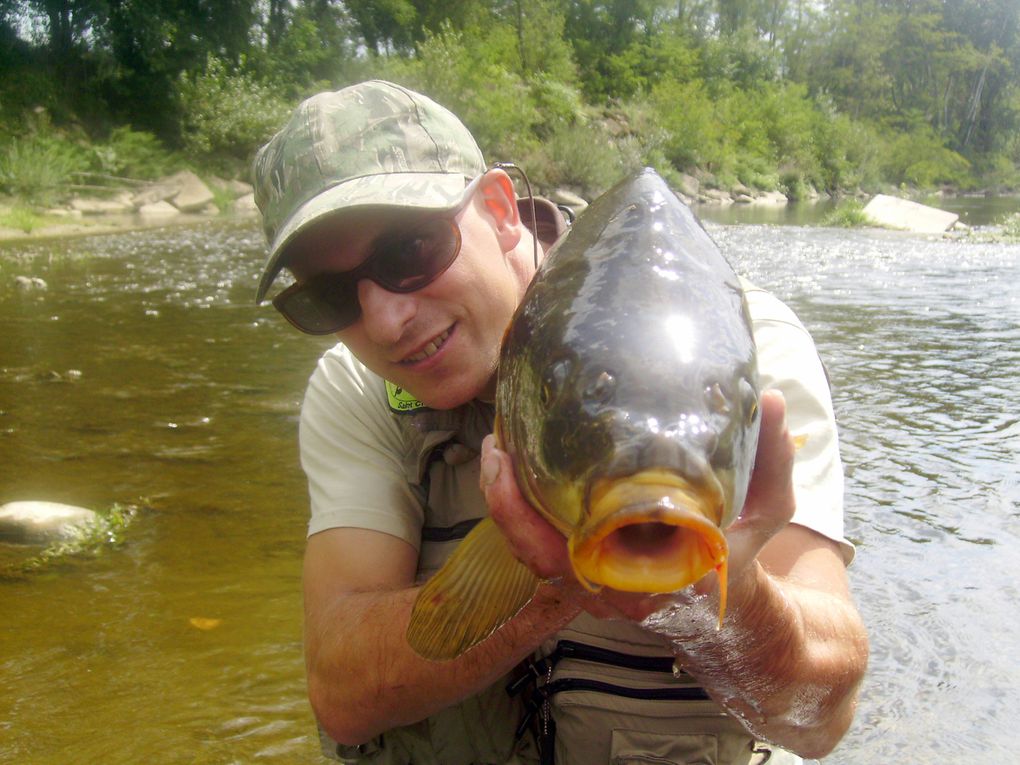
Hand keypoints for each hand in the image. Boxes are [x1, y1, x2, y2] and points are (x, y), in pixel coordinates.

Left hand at [480, 388, 796, 621]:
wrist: (732, 600)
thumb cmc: (740, 550)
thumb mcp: (768, 507)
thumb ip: (770, 456)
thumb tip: (771, 398)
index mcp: (657, 577)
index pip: (582, 559)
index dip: (534, 522)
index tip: (518, 469)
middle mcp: (618, 590)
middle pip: (542, 557)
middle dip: (507, 507)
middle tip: (497, 449)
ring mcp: (597, 588)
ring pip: (534, 558)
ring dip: (507, 508)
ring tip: (496, 450)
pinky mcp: (587, 577)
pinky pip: (541, 553)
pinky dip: (519, 516)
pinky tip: (511, 471)